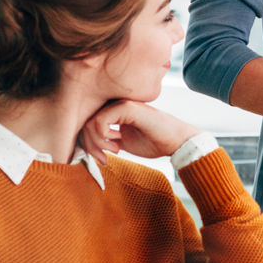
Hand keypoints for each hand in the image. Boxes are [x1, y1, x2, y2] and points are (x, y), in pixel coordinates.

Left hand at [80, 99, 200, 160]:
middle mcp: (117, 103)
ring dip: (97, 143)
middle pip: (86, 121)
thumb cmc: (154, 142)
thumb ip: (106, 139)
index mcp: (115, 110)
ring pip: (90, 122)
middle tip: (102, 158)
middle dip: (90, 145)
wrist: (176, 142)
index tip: (101, 158)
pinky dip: (103, 137)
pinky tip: (116, 144)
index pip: (89, 122)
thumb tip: (86, 145)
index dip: (89, 142)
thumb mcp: (123, 141)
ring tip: (112, 151)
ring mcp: (122, 103)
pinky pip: (100, 121)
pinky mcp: (127, 107)